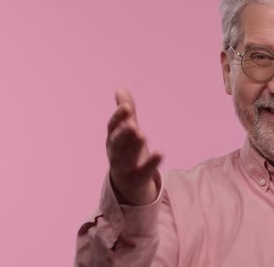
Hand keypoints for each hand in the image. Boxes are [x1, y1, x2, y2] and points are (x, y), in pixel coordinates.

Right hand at [106, 88, 161, 205]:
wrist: (127, 183)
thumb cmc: (127, 152)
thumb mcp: (127, 132)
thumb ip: (126, 112)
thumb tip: (120, 89)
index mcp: (112, 139)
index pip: (112, 127)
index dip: (118, 117)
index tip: (126, 106)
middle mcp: (115, 153)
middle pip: (116, 143)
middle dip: (123, 133)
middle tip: (133, 124)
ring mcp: (124, 168)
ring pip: (126, 158)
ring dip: (133, 146)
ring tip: (142, 134)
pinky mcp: (136, 179)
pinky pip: (143, 172)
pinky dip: (151, 163)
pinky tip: (161, 153)